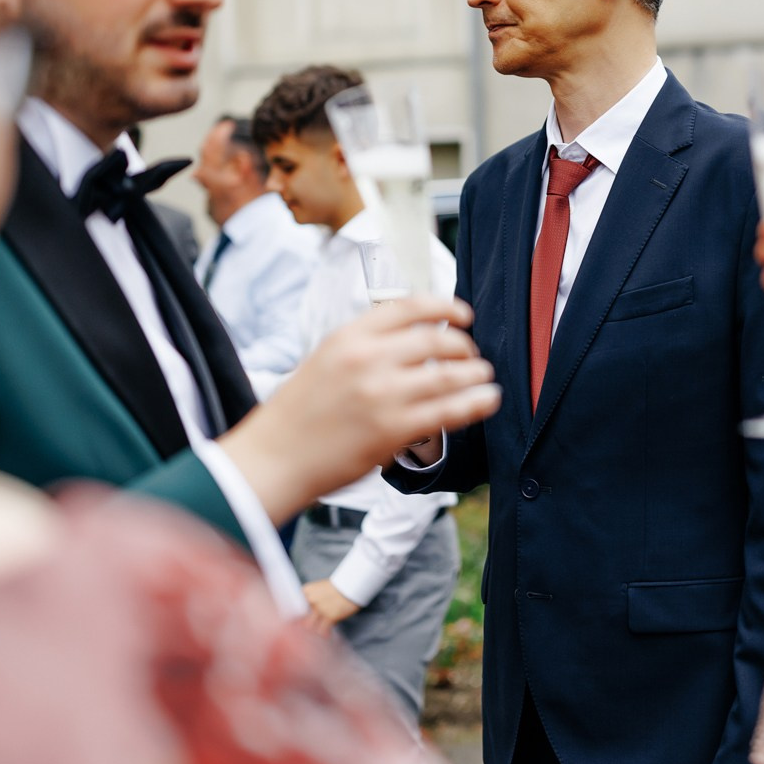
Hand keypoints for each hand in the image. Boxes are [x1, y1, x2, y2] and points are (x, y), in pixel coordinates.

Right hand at [220, 295, 498, 521]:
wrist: (274, 457)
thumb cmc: (298, 413)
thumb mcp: (325, 359)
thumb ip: (365, 345)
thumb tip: (414, 338)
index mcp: (349, 336)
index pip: (409, 307)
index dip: (445, 306)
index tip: (463, 314)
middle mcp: (368, 359)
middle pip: (436, 339)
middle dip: (464, 346)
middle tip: (473, 355)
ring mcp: (383, 394)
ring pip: (449, 375)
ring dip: (476, 373)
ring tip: (485, 377)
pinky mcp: (394, 429)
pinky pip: (449, 411)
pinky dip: (476, 402)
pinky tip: (488, 400)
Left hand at [301, 579, 361, 634]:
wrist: (352, 584)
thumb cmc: (339, 586)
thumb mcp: (321, 588)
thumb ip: (313, 598)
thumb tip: (310, 612)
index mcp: (307, 591)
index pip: (294, 607)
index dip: (295, 616)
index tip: (297, 622)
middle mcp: (311, 600)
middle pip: (300, 618)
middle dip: (302, 626)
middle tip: (305, 632)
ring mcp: (320, 609)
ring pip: (309, 627)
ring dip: (312, 631)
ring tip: (315, 636)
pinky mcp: (330, 616)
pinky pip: (323, 631)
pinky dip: (324, 635)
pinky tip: (327, 635)